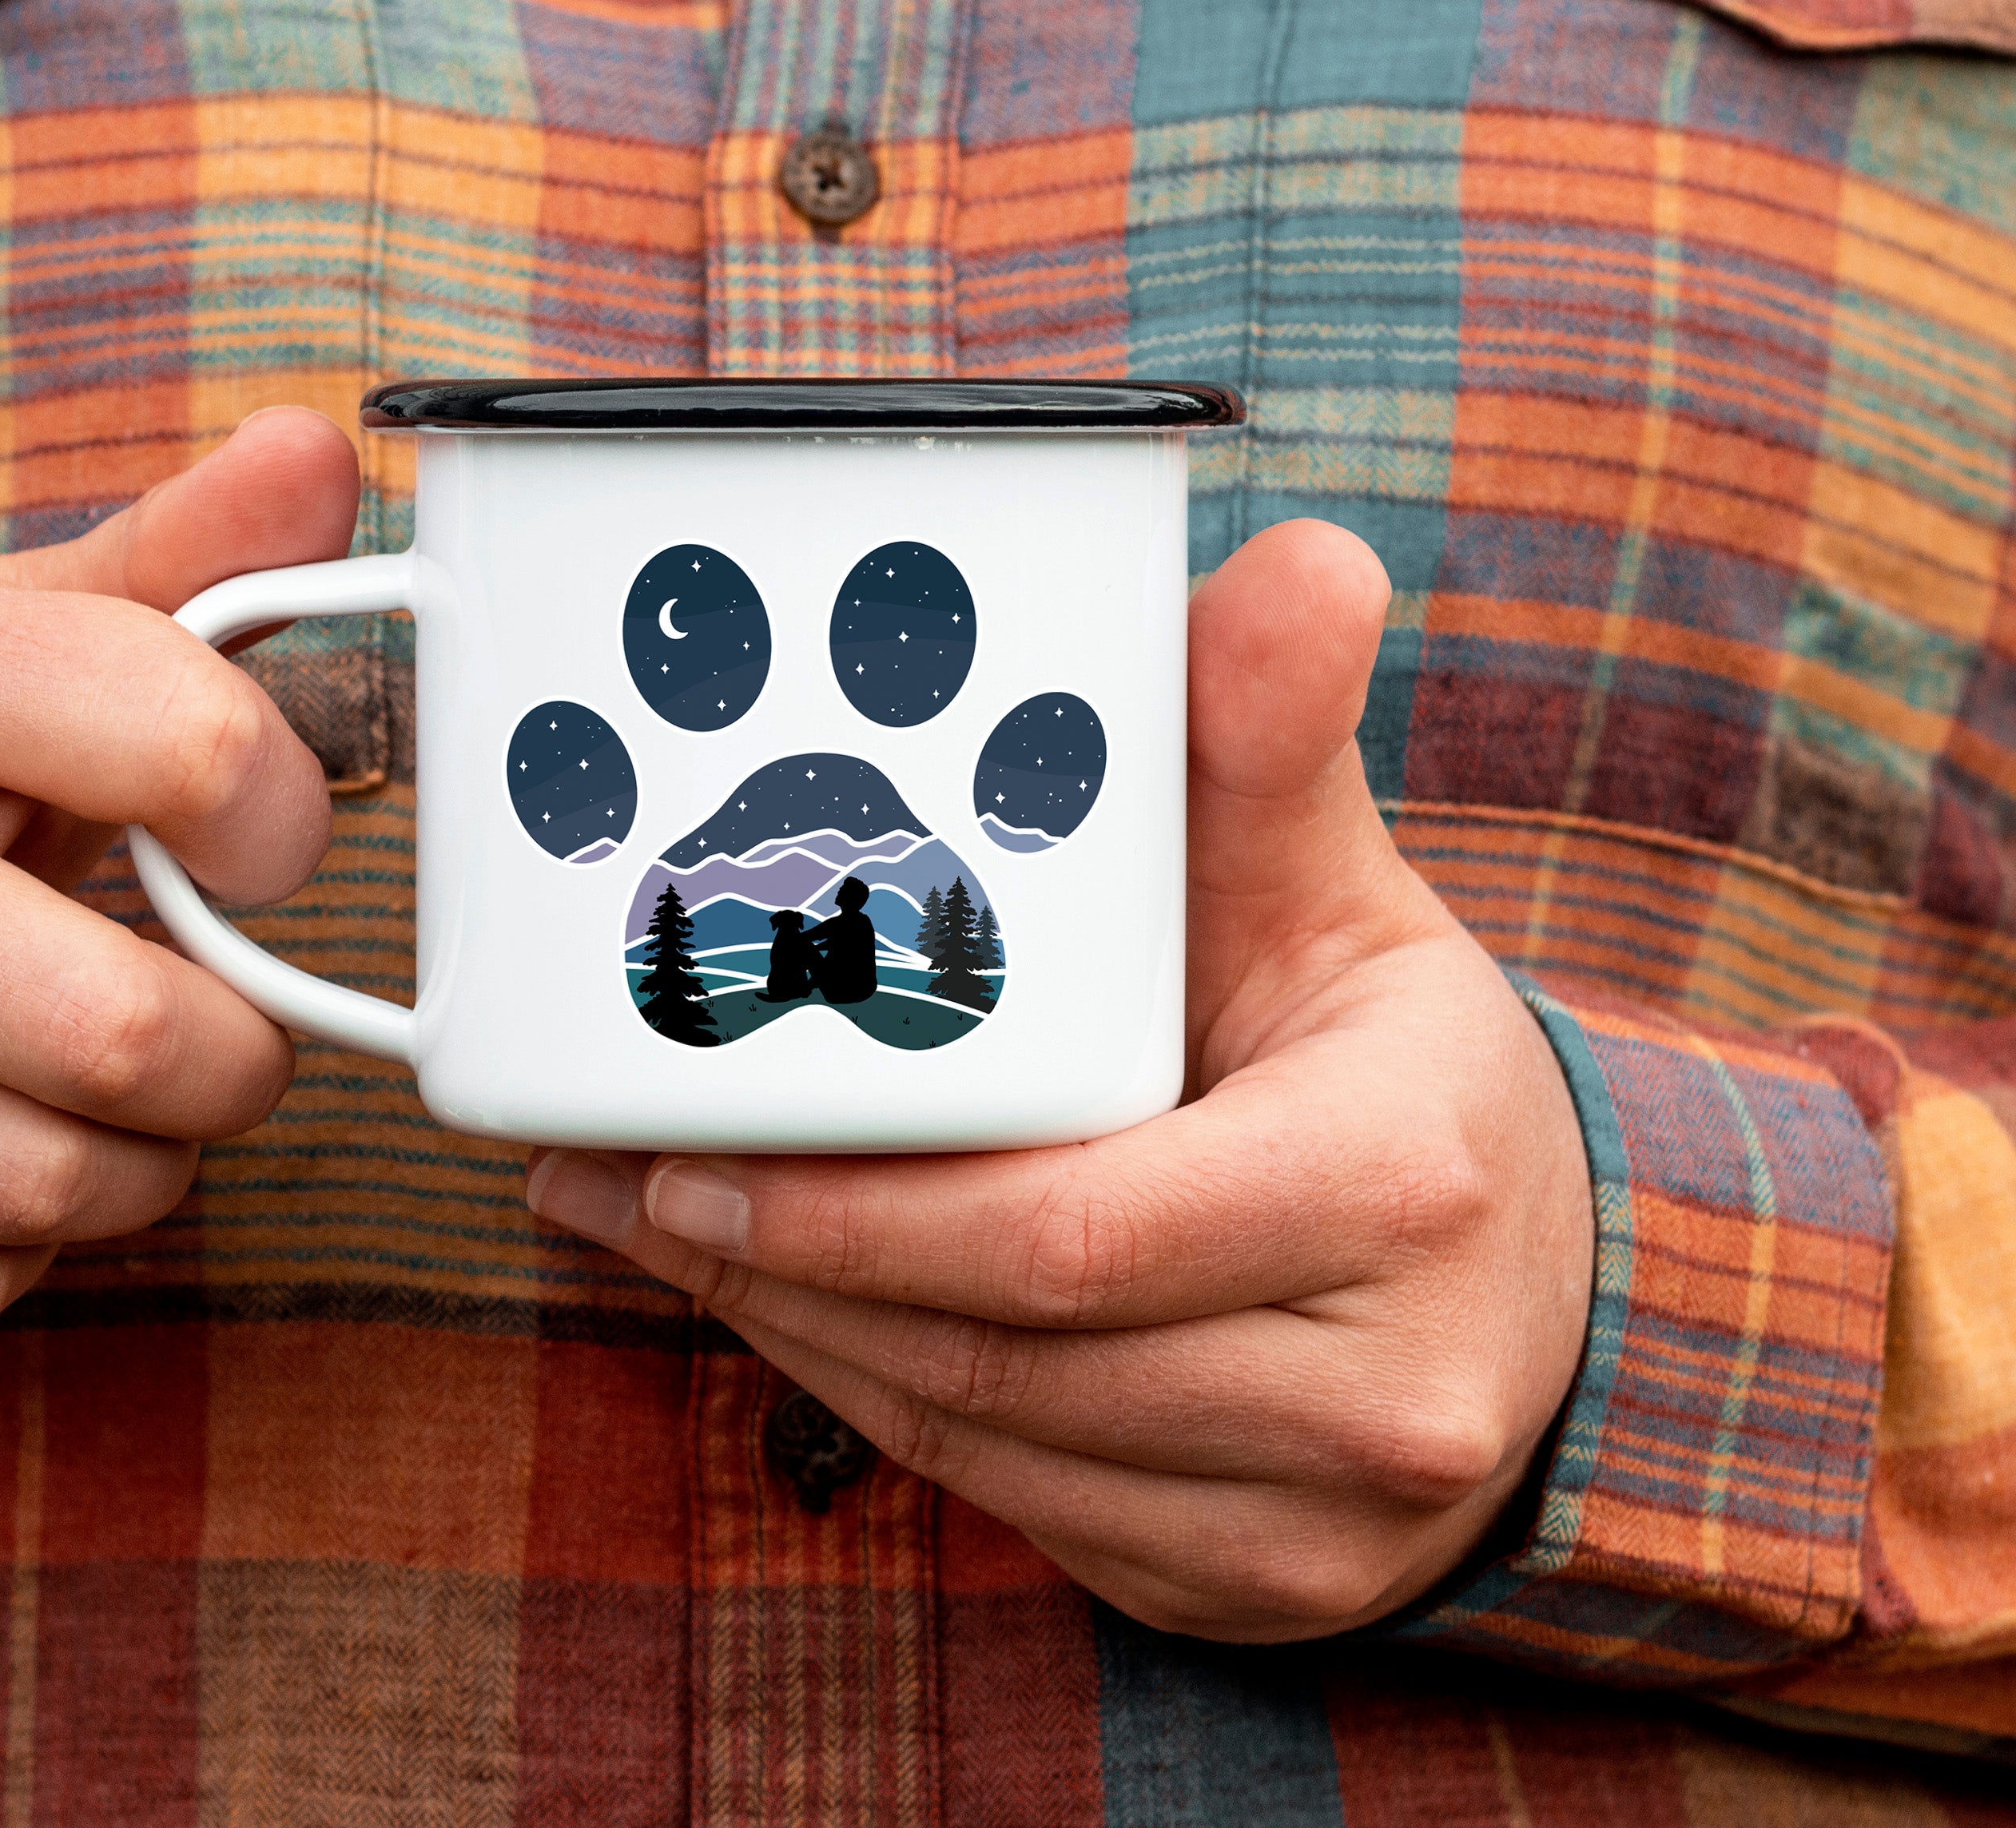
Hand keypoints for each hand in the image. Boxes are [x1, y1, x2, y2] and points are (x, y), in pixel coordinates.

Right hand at [0, 409, 352, 1339]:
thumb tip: (321, 453)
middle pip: (134, 1038)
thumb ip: (171, 564)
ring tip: (96, 1095)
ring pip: (53, 1188)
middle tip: (208, 1027)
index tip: (263, 844)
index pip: (192, 748)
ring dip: (133, 1168)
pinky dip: (6, 1251)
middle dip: (230, 1060)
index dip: (285, 822)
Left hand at [525, 520, 1594, 1641]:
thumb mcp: (1337, 893)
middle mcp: (1378, 1390)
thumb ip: (1269, 746)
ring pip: (984, 1446)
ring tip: (661, 1226)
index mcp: (1395, 1184)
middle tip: (615, 1179)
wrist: (1535, 1281)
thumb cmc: (1398, 1063)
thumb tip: (1299, 562)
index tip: (671, 1149)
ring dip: (798, 1335)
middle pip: (998, 1353)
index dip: (852, 1208)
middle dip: (776, 1268)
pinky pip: (1016, 1506)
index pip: (1073, 1232)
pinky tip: (791, 1304)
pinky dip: (882, 1403)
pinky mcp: (1257, 1587)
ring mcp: (1316, 1524)